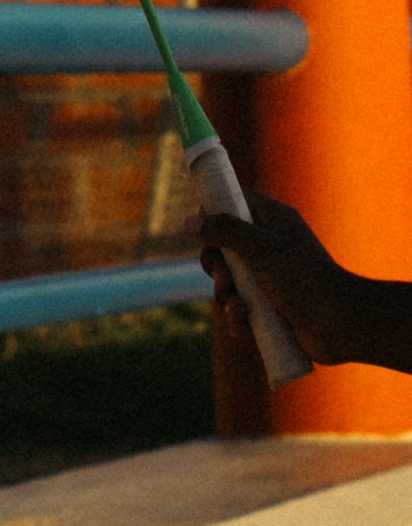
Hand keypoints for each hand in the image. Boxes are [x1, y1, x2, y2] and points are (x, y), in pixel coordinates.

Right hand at [195, 190, 360, 363]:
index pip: (234, 201)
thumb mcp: (261, 248)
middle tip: (224, 278)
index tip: (199, 228)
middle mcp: (269, 244)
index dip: (213, 210)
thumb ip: (225, 231)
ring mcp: (268, 275)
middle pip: (222, 245)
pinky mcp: (267, 304)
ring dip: (226, 296)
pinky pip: (238, 306)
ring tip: (240, 307)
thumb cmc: (304, 279)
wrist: (339, 325)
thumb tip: (187, 222)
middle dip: (216, 266)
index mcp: (272, 221)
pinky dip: (237, 316)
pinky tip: (245, 322)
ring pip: (227, 280)